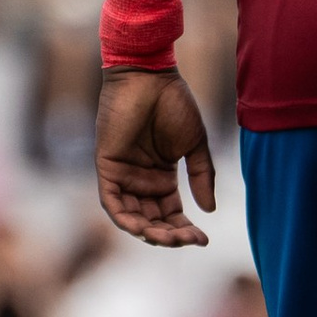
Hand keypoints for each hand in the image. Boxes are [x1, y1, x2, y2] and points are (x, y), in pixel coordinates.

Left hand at [96, 67, 216, 248]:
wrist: (150, 76)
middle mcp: (141, 180)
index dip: (185, 229)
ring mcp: (123, 175)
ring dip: (149, 232)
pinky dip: (125, 220)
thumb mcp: (194, 145)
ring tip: (170, 238)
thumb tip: (209, 210)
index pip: (171, 213)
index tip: (204, 240)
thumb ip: (201, 176)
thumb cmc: (174, 103)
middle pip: (152, 220)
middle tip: (189, 240)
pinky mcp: (107, 168)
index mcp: (161, 176)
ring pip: (132, 217)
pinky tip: (143, 230)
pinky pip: (112, 203)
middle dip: (169, 235)